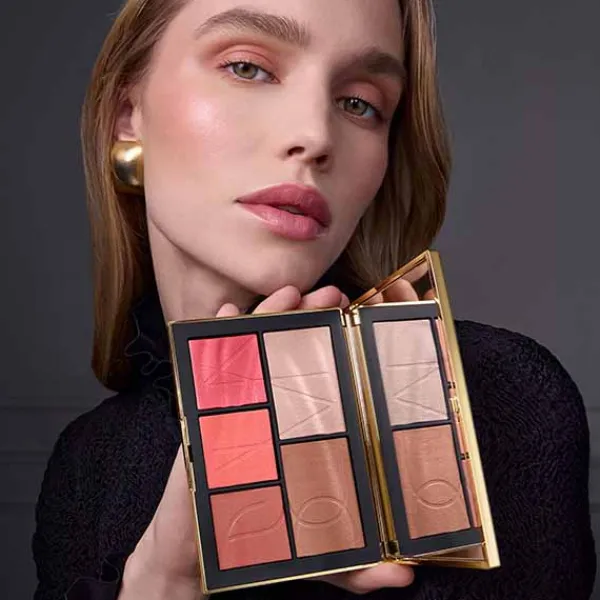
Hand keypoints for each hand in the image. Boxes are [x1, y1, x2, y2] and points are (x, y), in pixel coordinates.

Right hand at [119, 285, 412, 597]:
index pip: (323, 374)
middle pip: (289, 352)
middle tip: (332, 294)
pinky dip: (216, 337)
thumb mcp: (319, 554)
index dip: (340, 343)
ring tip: (288, 293)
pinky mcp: (204, 415)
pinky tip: (227, 313)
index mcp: (297, 429)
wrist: (201, 558)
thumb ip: (359, 565)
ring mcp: (235, 408)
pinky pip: (209, 368)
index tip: (362, 315)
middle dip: (309, 318)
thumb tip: (407, 577)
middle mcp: (268, 410)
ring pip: (251, 350)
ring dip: (267, 316)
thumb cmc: (260, 545)